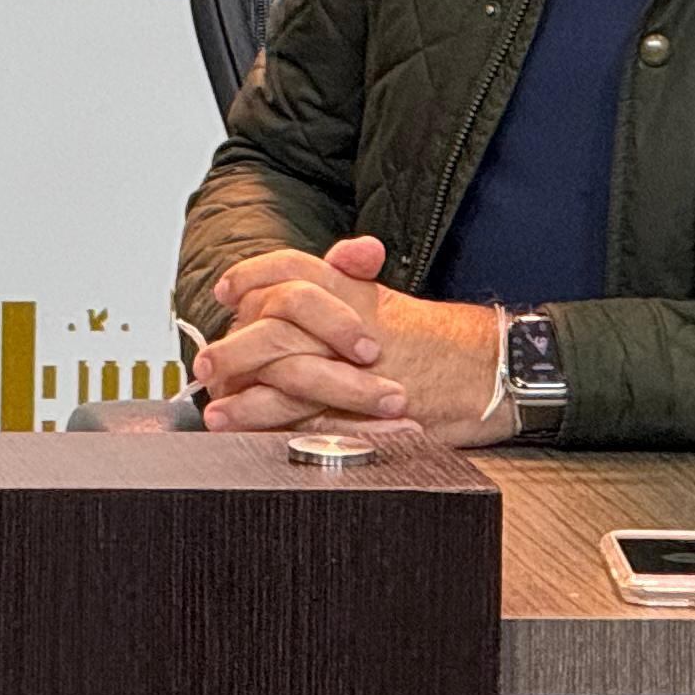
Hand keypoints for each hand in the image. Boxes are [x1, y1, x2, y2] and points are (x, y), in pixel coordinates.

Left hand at [197, 235, 517, 446]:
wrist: (489, 370)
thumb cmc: (434, 340)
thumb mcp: (385, 301)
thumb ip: (348, 278)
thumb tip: (323, 261)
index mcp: (352, 290)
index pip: (293, 268)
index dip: (255, 275)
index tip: (227, 291)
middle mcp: (350, 323)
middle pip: (281, 322)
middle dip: (238, 344)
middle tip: (205, 361)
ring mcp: (357, 368)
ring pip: (291, 374)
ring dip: (247, 395)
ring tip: (215, 408)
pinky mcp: (366, 410)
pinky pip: (313, 418)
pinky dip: (276, 427)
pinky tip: (248, 434)